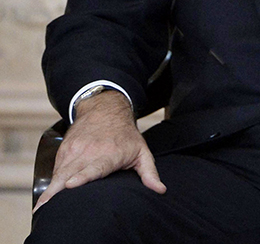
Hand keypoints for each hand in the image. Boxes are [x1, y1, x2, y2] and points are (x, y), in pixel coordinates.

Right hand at [35, 90, 164, 210]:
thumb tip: (160, 190)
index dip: (82, 177)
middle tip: (48, 204)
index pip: (94, 168)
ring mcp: (74, 149)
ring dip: (51, 188)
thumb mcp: (141, 151)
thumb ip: (149, 172)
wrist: (105, 109)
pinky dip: (53, 180)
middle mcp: (89, 151)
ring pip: (59, 171)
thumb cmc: (126, 134)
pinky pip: (56, 168)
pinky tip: (50, 192)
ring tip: (44, 203)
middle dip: (58, 189)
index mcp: (109, 154)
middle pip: (70, 173)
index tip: (71, 184)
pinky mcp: (64, 149)